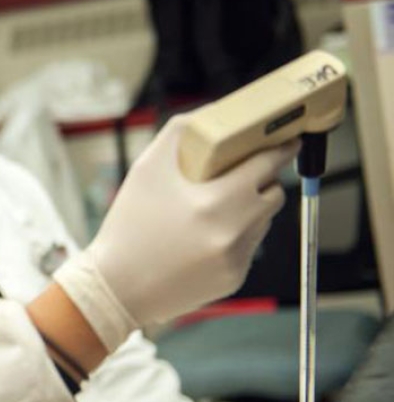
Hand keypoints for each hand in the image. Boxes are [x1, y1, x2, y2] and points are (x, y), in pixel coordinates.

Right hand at [54, 116, 296, 346]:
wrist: (117, 286)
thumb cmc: (129, 225)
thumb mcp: (147, 168)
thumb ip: (181, 134)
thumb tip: (213, 115)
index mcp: (217, 200)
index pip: (269, 164)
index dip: (280, 148)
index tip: (285, 140)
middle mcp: (235, 230)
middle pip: (274, 192)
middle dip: (263, 180)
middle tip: (240, 175)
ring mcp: (238, 257)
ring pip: (263, 220)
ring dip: (249, 208)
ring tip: (213, 210)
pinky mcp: (235, 278)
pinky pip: (248, 246)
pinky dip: (234, 237)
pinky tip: (203, 238)